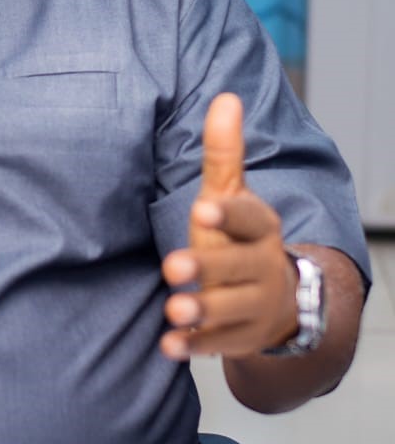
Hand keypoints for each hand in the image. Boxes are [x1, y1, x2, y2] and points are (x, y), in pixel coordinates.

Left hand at [160, 93, 296, 360]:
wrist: (273, 301)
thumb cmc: (236, 238)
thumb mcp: (229, 196)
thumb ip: (223, 154)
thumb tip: (225, 98)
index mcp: (260, 227)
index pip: (250, 218)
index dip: (229, 214)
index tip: (203, 209)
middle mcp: (262, 266)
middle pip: (238, 267)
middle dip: (208, 267)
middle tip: (172, 267)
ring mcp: (255, 305)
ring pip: (230, 308)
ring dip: (201, 309)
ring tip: (173, 309)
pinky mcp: (241, 338)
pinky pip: (218, 344)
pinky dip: (194, 345)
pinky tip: (168, 345)